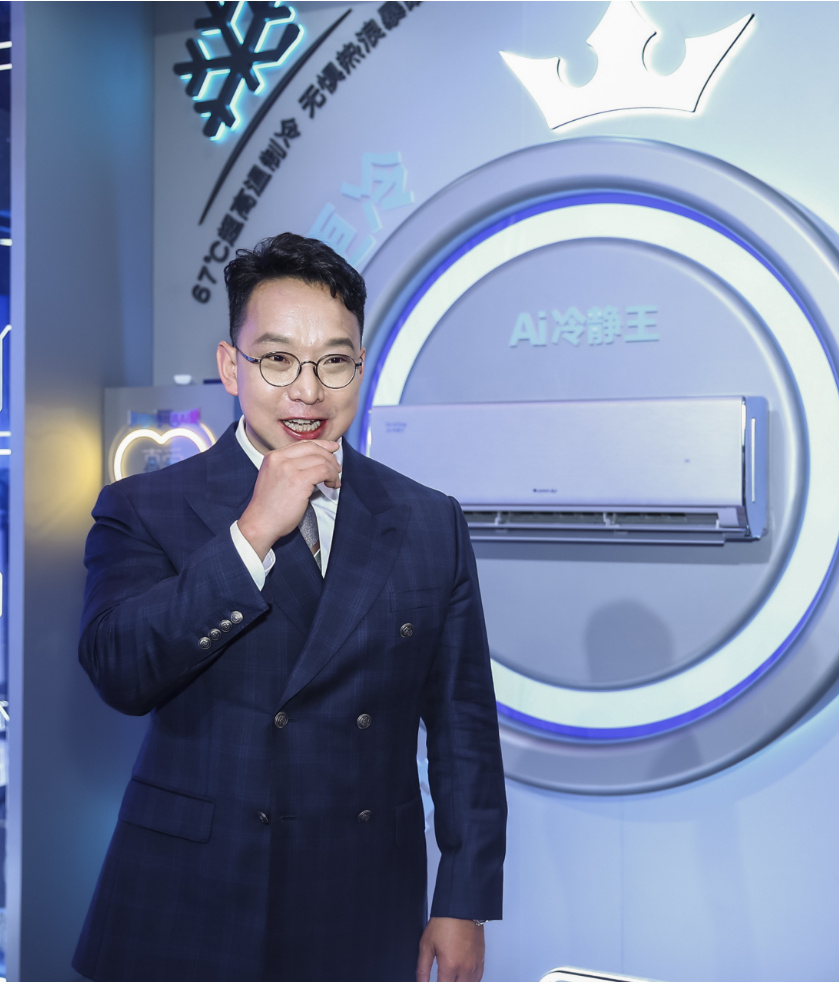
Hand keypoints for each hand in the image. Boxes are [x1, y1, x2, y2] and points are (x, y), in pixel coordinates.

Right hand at [237, 439, 339, 558]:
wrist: (260, 523)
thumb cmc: (269, 507)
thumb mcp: (274, 478)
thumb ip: (289, 467)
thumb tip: (313, 462)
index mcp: (273, 457)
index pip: (302, 444)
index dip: (322, 445)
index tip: (333, 448)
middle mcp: (279, 459)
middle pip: (313, 449)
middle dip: (330, 457)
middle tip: (337, 468)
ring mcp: (289, 468)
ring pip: (321, 459)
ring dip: (332, 470)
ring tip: (334, 481)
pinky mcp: (299, 480)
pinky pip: (324, 471)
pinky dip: (332, 477)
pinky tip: (332, 485)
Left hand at [416, 917, 484, 981]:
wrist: (461, 908)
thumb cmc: (444, 922)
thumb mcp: (426, 944)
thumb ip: (423, 968)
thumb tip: (421, 982)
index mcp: (450, 965)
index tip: (432, 983)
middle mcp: (465, 967)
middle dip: (448, 983)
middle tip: (442, 977)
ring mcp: (475, 964)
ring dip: (459, 982)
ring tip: (451, 977)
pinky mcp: (481, 959)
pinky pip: (478, 978)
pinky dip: (470, 980)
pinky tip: (463, 977)